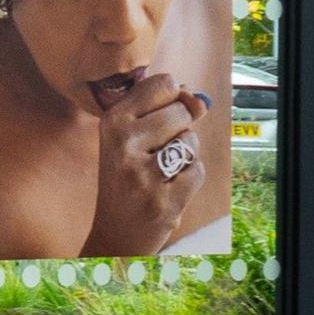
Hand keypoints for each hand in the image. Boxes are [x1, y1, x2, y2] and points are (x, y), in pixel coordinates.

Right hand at [82, 68, 213, 255]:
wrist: (115, 231)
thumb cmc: (127, 177)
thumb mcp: (131, 136)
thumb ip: (164, 110)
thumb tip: (201, 100)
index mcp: (112, 121)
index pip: (163, 83)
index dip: (174, 99)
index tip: (160, 120)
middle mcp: (122, 143)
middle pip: (182, 111)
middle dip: (180, 130)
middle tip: (156, 153)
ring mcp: (141, 174)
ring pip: (190, 141)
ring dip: (185, 156)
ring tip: (161, 172)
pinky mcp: (162, 201)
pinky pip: (197, 171)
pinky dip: (189, 180)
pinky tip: (168, 189)